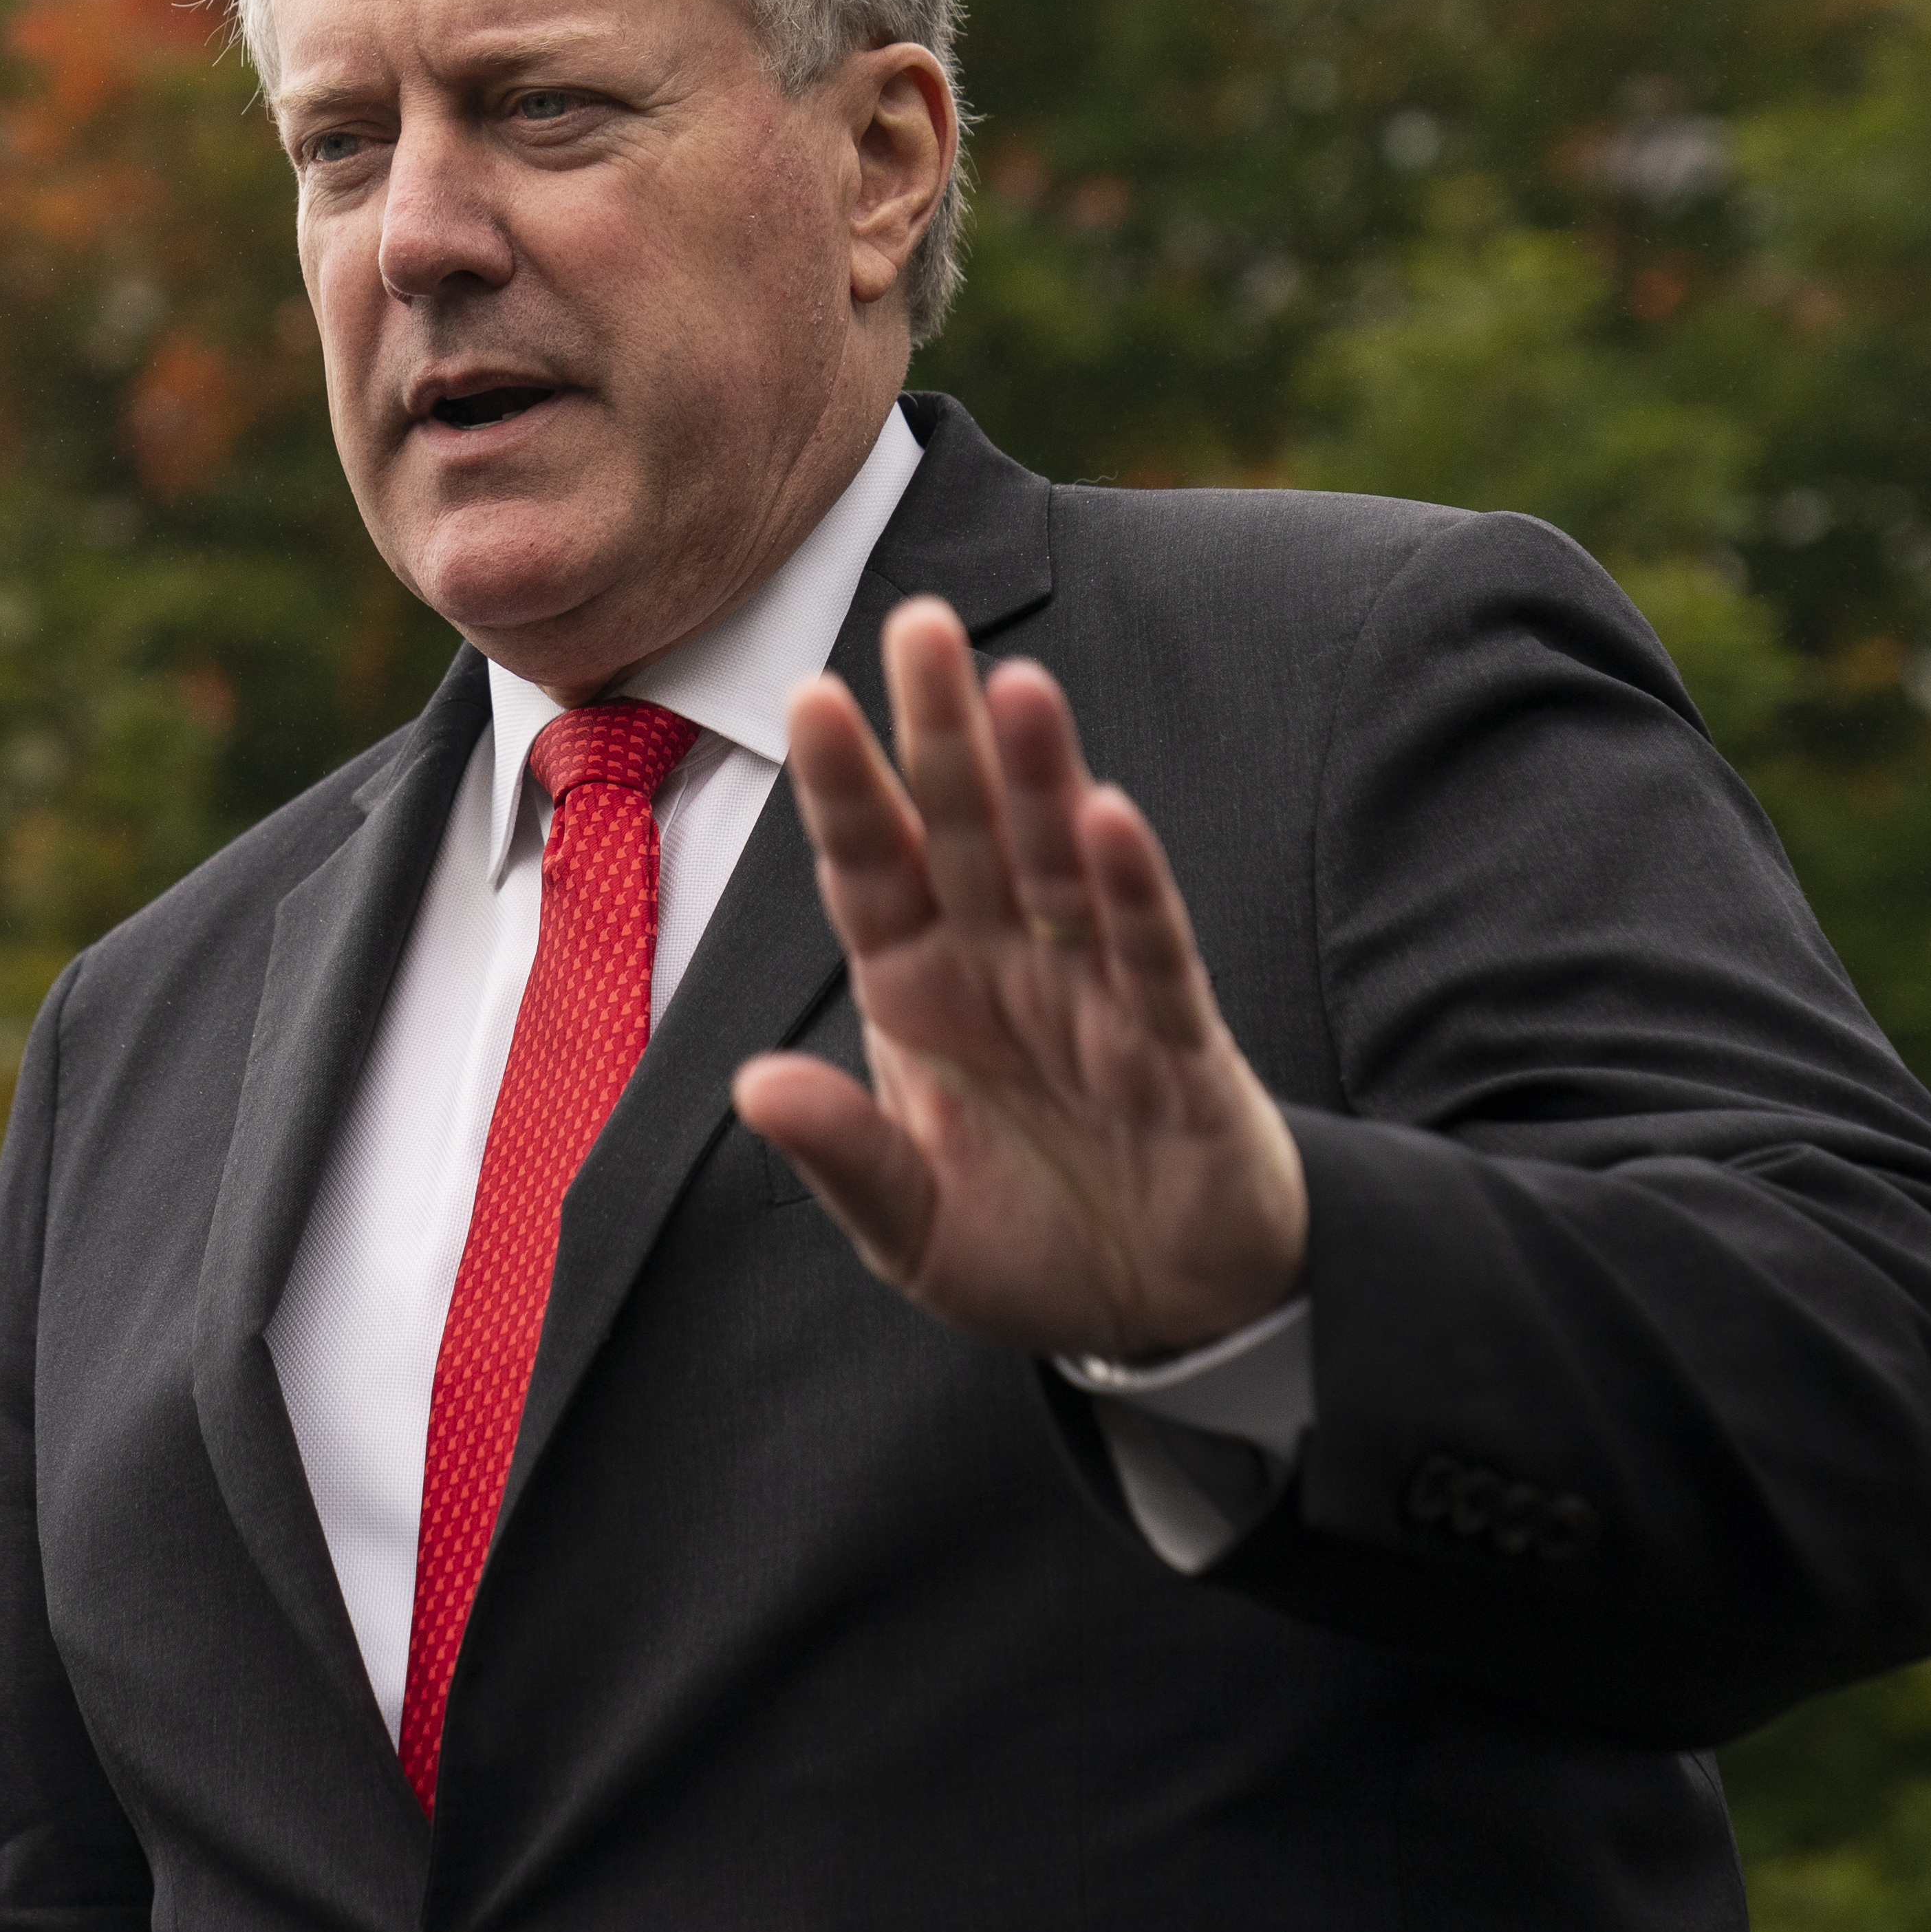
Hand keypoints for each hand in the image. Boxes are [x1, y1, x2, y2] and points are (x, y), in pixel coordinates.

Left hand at [732, 596, 1308, 1362]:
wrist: (1165, 1311)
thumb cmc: (1030, 1247)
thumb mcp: (912, 1228)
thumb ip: (846, 1156)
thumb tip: (753, 1085)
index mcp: (921, 989)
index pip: (871, 869)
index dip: (843, 789)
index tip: (807, 695)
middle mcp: (1003, 966)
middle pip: (964, 829)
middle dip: (941, 730)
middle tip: (919, 620)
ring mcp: (1094, 992)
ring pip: (1059, 863)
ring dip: (1041, 778)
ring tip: (1014, 686)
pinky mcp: (1177, 1041)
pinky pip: (1149, 953)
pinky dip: (1132, 890)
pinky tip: (1111, 816)